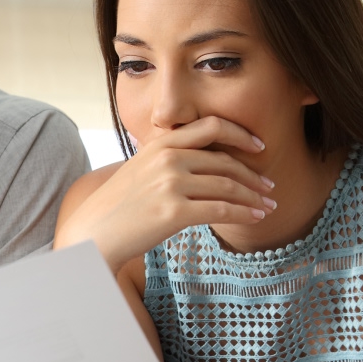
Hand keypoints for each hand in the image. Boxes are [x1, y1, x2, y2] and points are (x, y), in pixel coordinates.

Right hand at [57, 116, 274, 272]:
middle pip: (225, 161)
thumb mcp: (139, 170)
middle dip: (253, 175)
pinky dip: (244, 213)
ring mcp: (171, 184)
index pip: (211, 127)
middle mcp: (168, 158)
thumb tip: (199, 164)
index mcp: (161, 143)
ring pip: (228, 186)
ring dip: (254, 197)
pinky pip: (221, 210)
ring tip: (268, 206)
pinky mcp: (174, 212)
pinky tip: (256, 218)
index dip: (240, 134)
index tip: (258, 146)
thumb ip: (167, 160)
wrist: (93, 234)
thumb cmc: (117, 208)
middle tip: (269, 186)